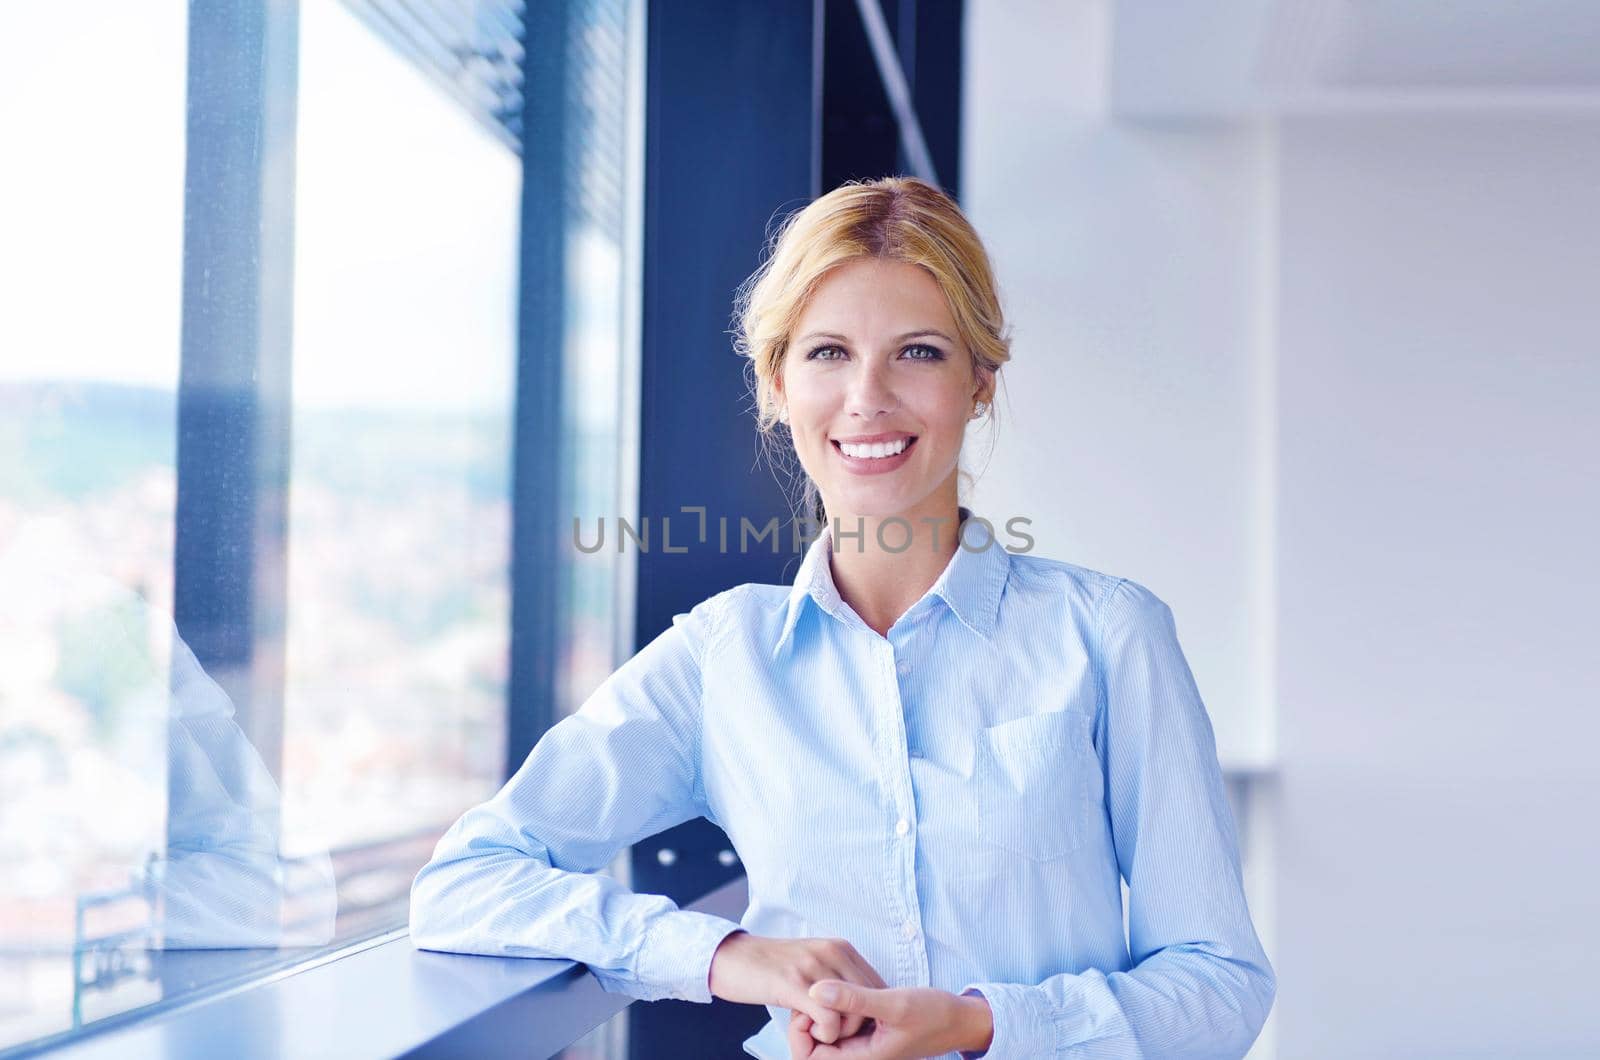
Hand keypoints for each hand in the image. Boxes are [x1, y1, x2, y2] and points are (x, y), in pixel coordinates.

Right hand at [708, 932, 887, 1043]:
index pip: (877, 985)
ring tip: (816, 1030)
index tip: (850, 1027)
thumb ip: (836, 975)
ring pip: (853, 1012)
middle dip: (858, 1026)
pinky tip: (806, 1031)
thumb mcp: (811, 962)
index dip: (869, 1013)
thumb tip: (859, 1002)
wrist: (730, 957)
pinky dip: (824, 1035)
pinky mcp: (793, 984)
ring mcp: (813, 967)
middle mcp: (832, 952)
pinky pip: (829, 1019)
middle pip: (871, 1000)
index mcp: (840, 948)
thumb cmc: (770, 966)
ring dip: (840, 1032)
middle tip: (833, 1033)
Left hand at [785, 982, 992, 1059]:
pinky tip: (846, 986)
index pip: (808, 1057)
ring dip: (822, 1009)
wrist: (961, 1019)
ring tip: (831, 986)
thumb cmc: (933, 1015)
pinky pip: (841, 1022)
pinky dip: (838, 1005)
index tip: (811, 1004)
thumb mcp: (893, 1004)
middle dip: (808, 1018)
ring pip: (825, 1031)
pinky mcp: (867, 1029)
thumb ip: (854, 998)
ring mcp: (862, 1042)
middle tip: (817, 991)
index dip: (801, 1032)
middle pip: (812, 1044)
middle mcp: (858, 1053)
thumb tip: (815, 989)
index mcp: (861, 1057)